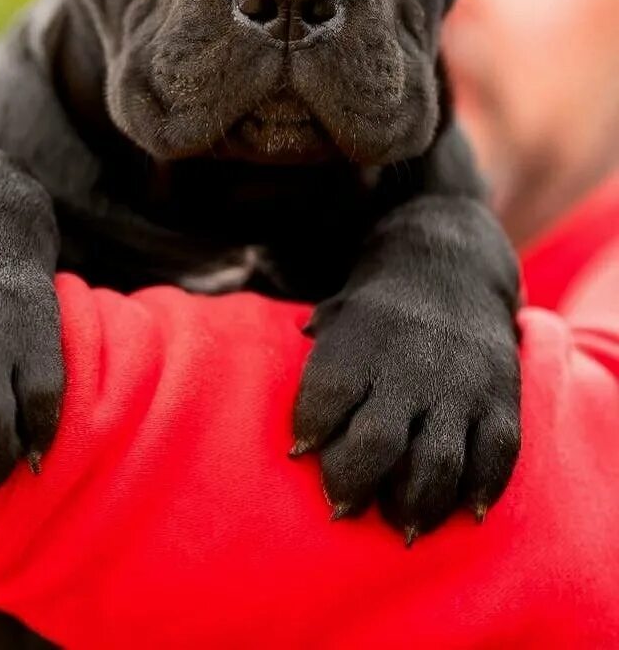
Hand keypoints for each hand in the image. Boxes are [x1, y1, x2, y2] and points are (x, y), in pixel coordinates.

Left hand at [292, 280, 520, 542]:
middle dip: (355, 484)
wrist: (451, 268)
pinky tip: (462, 512)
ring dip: (416, 506)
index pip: (328, 396)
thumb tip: (293, 416)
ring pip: (438, 463)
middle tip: (343, 508)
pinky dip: (480, 490)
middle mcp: (410, 367)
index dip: (310, 432)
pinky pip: (495, 456)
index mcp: (362, 343)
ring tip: (402, 526)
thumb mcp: (335, 317)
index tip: (300, 453)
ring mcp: (459, 387)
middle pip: (377, 442)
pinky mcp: (501, 398)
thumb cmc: (377, 310)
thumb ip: (311, 369)